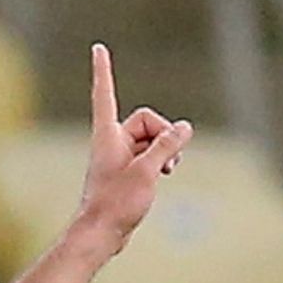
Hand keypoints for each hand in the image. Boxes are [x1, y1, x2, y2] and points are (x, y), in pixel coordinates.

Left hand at [77, 43, 192, 255]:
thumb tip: (185, 127)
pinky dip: (160, 162)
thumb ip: (167, 146)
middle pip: (147, 121)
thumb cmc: (117, 203)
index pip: (104, 93)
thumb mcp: (148, 170)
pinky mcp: (126, 172)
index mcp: (108, 134)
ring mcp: (119, 157)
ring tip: (168, 171)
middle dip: (164, 135)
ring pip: (151, 140)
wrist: (101, 234)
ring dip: (165, 151)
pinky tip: (164, 176)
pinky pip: (149, 156)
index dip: (103, 70)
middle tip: (170, 160)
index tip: (98, 48)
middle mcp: (111, 141)